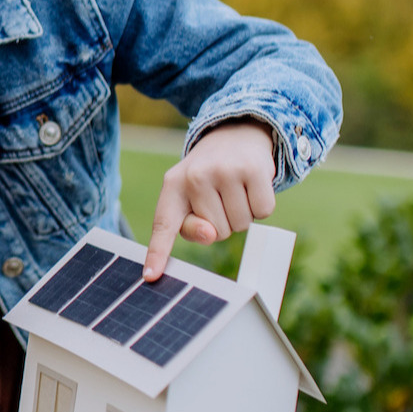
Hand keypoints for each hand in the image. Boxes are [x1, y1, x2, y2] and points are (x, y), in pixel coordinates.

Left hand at [144, 120, 276, 280]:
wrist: (235, 135)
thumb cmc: (209, 176)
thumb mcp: (191, 196)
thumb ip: (192, 226)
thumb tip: (210, 234)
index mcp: (173, 185)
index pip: (164, 225)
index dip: (157, 253)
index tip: (150, 276)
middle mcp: (195, 176)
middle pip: (216, 233)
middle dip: (223, 221)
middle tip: (221, 196)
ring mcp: (224, 170)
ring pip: (241, 225)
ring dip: (242, 214)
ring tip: (235, 189)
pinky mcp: (253, 169)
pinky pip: (263, 212)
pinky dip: (261, 206)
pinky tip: (252, 185)